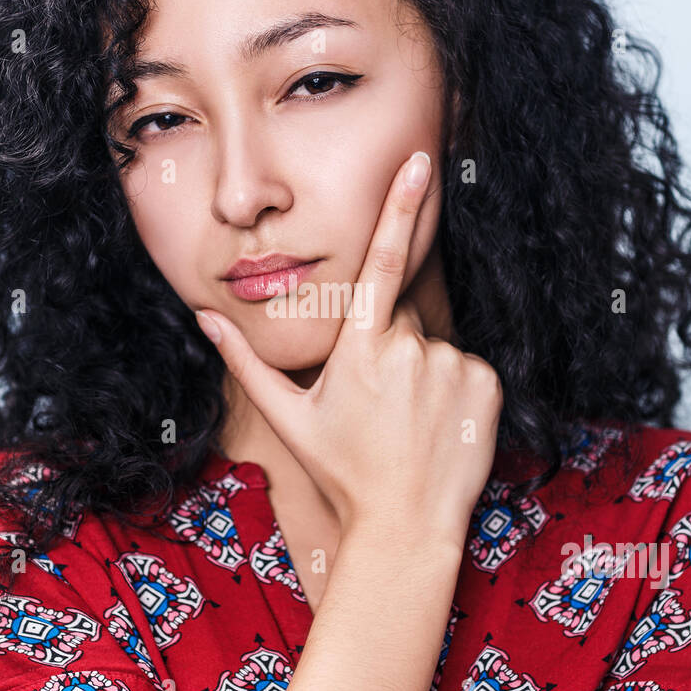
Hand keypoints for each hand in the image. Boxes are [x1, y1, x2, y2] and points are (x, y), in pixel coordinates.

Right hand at [195, 150, 502, 550]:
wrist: (406, 526)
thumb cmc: (343, 472)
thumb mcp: (289, 416)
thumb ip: (245, 359)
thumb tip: (204, 315)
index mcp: (358, 348)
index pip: (380, 263)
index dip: (399, 208)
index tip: (418, 164)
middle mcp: (409, 349)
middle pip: (399, 321)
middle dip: (388, 349)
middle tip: (380, 405)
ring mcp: (452, 366)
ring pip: (433, 347)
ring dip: (421, 373)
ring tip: (409, 422)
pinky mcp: (486, 385)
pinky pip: (467, 369)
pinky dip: (454, 389)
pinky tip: (438, 424)